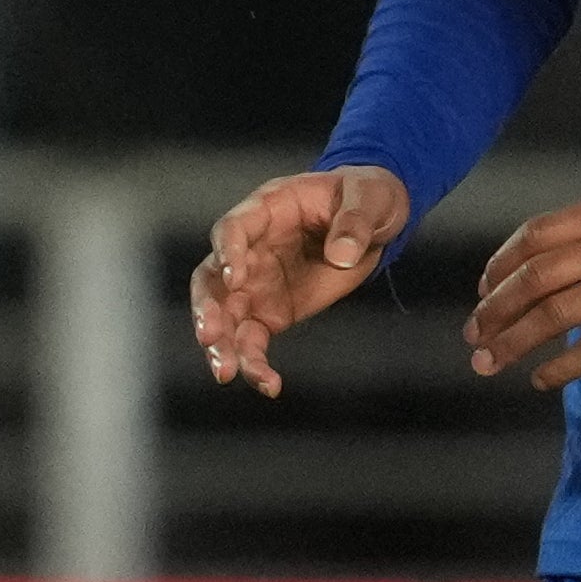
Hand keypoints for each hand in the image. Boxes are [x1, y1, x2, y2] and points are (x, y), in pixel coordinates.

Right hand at [188, 164, 408, 397]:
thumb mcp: (368, 198)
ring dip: (221, 344)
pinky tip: (268, 385)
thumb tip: (342, 255)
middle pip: (212, 277)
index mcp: (267, 210)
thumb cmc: (364, 196)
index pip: (233, 228)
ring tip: (225, 372)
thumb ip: (354, 223)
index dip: (228, 251)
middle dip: (207, 308)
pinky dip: (254, 363)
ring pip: (225, 315)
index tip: (234, 278)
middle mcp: (251, 248)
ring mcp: (256, 282)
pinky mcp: (270, 311)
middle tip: (210, 335)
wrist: (374, 220)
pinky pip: (252, 340)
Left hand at [465, 191, 580, 391]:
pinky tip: (542, 379)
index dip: (500, 264)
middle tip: (474, 334)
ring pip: (555, 315)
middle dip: (495, 309)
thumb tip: (550, 260)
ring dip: (515, 341)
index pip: (535, 235)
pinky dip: (561, 366)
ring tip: (492, 362)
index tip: (483, 289)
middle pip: (535, 278)